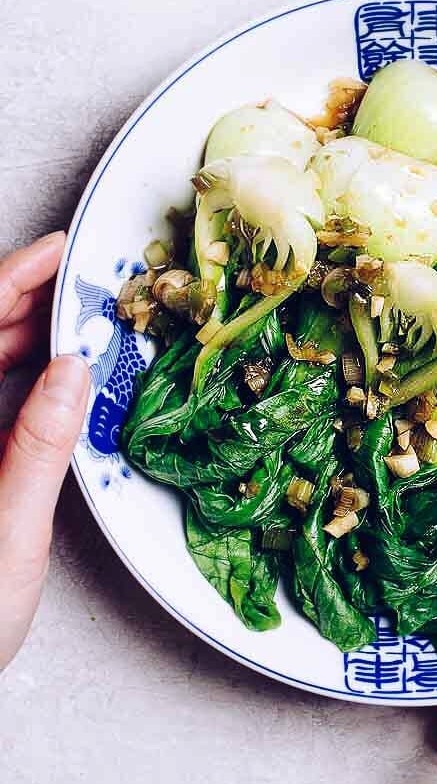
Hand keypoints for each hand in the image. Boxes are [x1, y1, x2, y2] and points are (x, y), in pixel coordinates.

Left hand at [0, 233, 89, 670]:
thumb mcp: (7, 532)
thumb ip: (40, 446)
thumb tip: (72, 372)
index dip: (12, 280)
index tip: (57, 251)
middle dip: (24, 300)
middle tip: (81, 282)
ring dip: (22, 337)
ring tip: (74, 319)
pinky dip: (20, 378)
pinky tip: (50, 377)